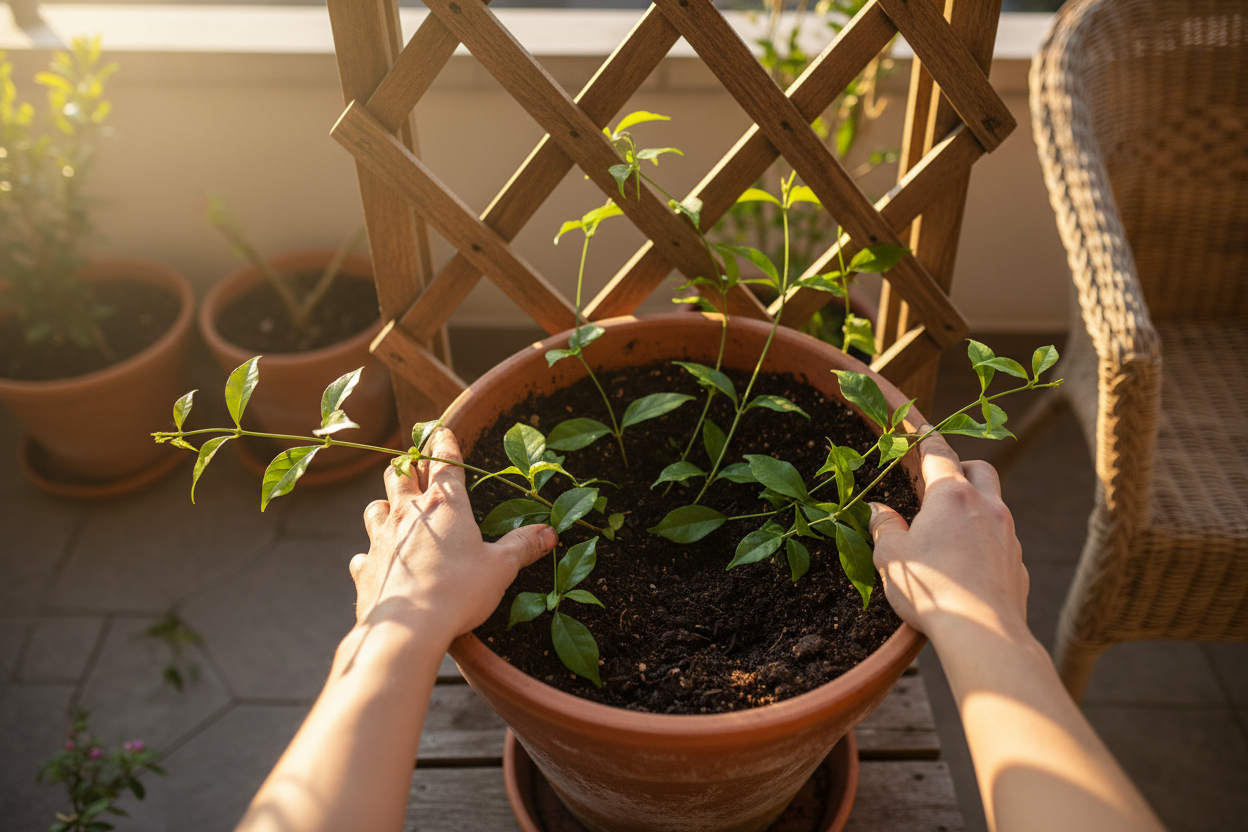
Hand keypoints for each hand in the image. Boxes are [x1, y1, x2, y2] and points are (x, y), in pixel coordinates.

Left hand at [350, 427, 555, 644]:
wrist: (407, 627)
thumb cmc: (459, 591)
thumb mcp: (500, 568)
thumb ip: (522, 546)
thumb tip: (549, 532)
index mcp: (445, 505)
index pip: (444, 461)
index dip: (444, 442)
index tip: (441, 430)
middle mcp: (407, 513)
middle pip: (400, 473)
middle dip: (408, 466)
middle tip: (416, 465)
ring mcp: (381, 539)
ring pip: (375, 506)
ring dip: (385, 504)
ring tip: (394, 510)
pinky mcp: (365, 568)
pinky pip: (363, 553)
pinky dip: (371, 553)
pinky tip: (377, 561)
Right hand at [868, 426, 1028, 641]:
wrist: (982, 632)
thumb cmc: (930, 589)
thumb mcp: (890, 556)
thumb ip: (884, 527)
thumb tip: (879, 511)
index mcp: (951, 496)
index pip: (940, 452)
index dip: (927, 438)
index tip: (921, 429)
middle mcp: (986, 507)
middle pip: (980, 469)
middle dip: (962, 468)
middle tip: (940, 484)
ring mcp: (1008, 535)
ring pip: (995, 504)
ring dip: (975, 506)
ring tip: (949, 531)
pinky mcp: (1018, 563)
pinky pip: (1002, 540)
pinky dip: (986, 542)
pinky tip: (967, 566)